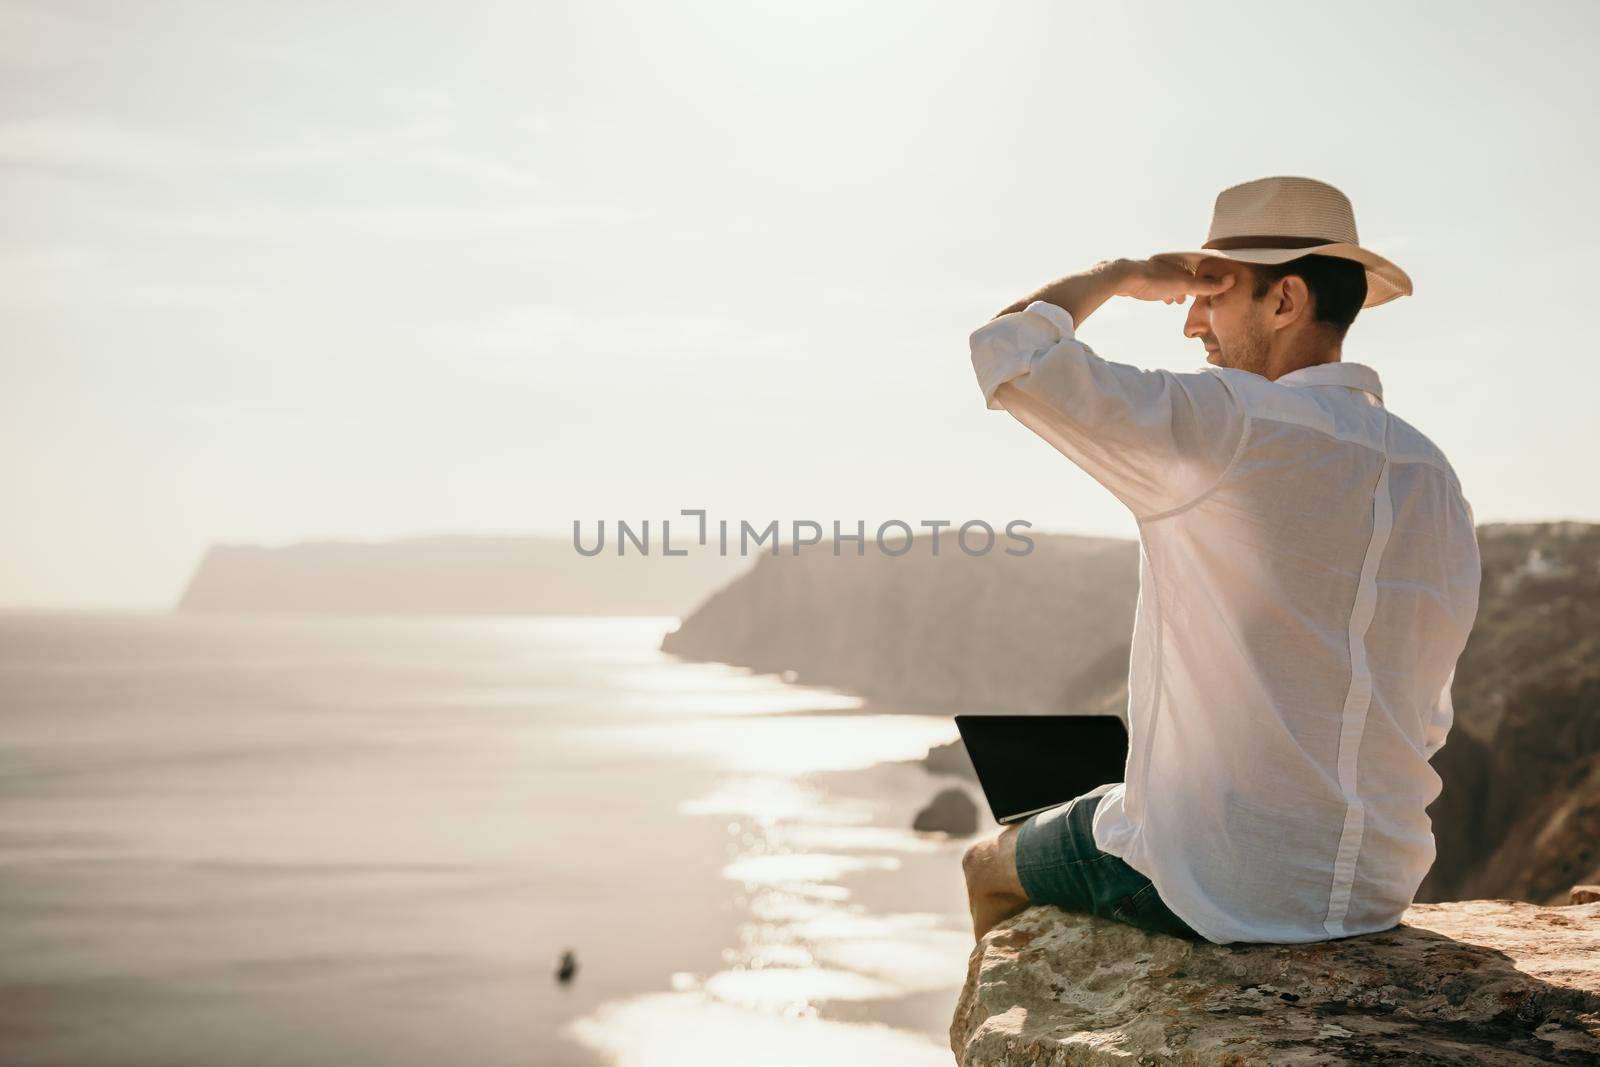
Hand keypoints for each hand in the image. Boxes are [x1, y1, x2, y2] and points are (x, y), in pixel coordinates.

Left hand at [1112, 258, 1234, 304]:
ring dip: (1179, 291)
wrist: (1123, 278)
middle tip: (1197, 299)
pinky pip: (1161, 285)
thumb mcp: (1184, 285)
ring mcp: (1158, 271)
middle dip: (1192, 287)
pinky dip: (1166, 292)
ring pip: (1173, 281)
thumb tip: (1232, 280)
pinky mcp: (1146, 279)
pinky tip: (1166, 300)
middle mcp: (1171, 264)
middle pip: (1187, 276)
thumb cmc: (1154, 280)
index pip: (1201, 271)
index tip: (1214, 291)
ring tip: (1181, 301)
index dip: (1208, 281)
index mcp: (1182, 263)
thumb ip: (1207, 286)